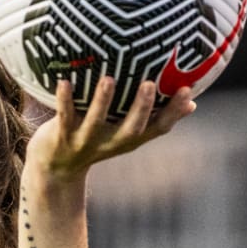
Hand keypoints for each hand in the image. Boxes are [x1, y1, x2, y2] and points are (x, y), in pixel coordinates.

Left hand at [25, 77, 194, 182]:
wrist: (54, 169)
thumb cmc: (95, 141)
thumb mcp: (126, 134)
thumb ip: (155, 118)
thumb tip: (192, 102)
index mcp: (129, 140)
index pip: (158, 128)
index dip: (174, 112)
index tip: (187, 90)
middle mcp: (110, 143)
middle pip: (130, 130)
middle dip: (141, 108)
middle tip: (150, 84)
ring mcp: (85, 141)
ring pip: (95, 122)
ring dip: (102, 101)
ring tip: (108, 79)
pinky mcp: (61, 137)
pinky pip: (64, 116)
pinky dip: (64, 100)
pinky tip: (64, 81)